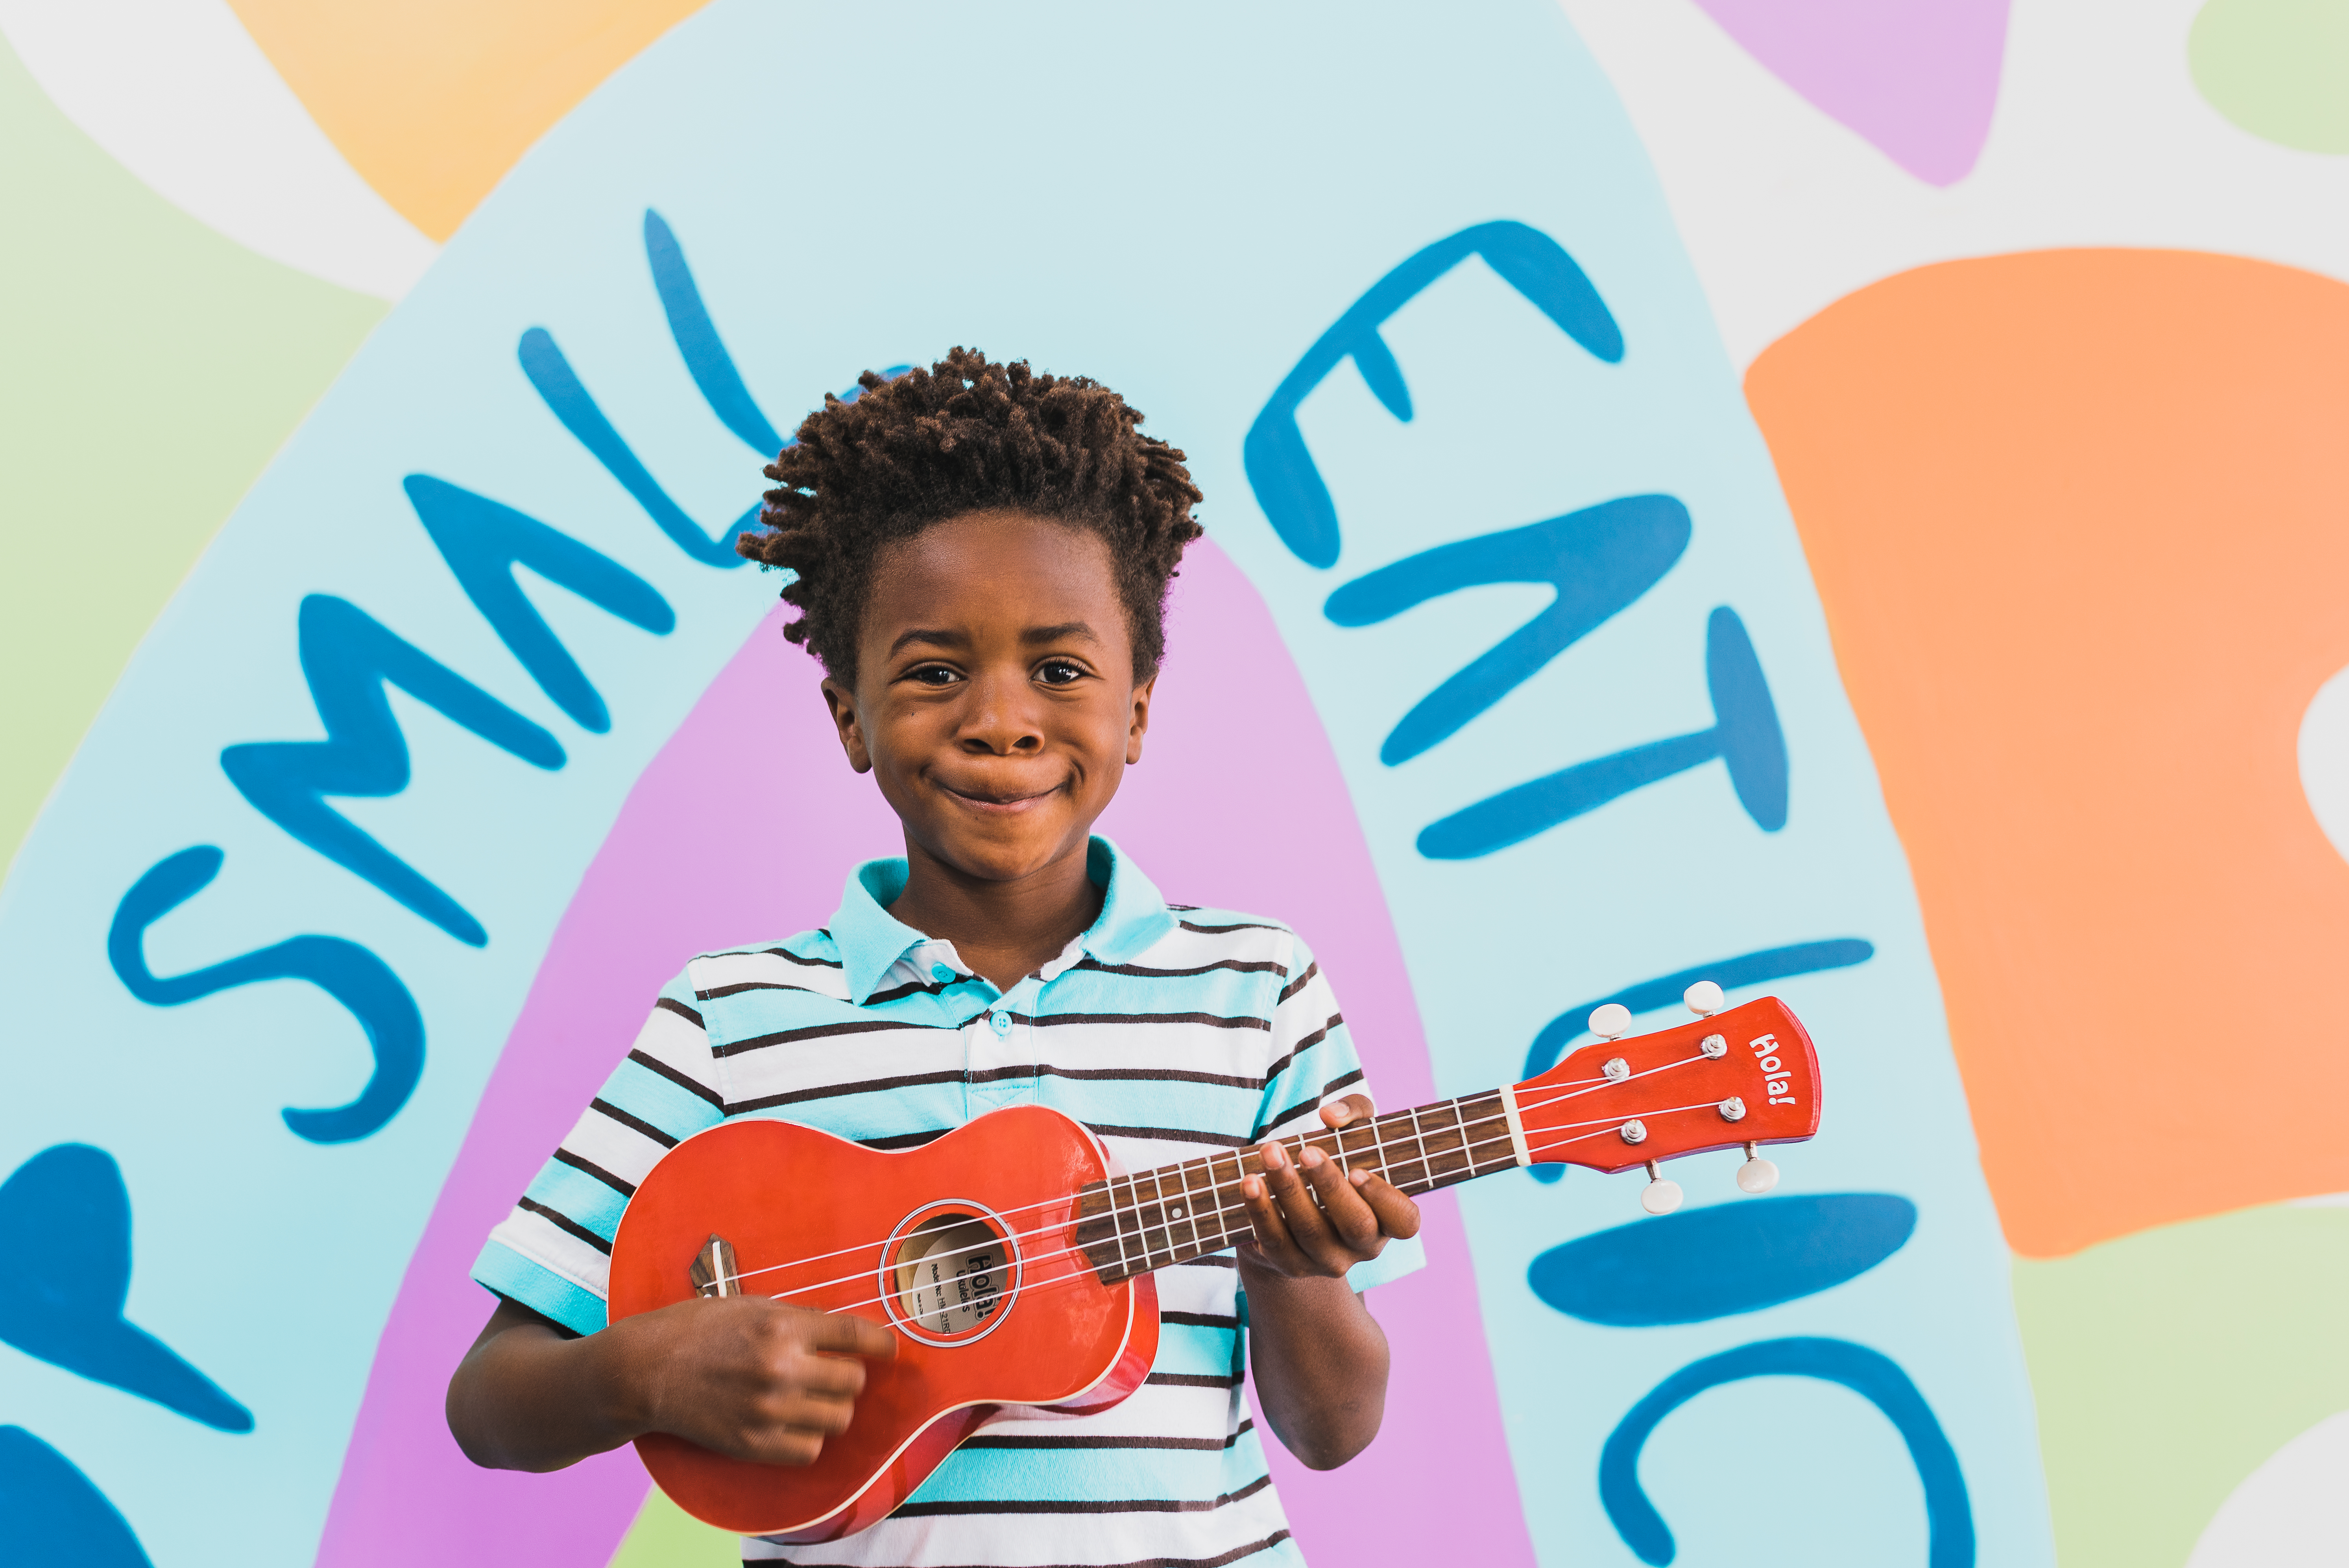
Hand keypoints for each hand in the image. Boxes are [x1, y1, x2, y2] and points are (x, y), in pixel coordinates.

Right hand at [620, 1295, 896, 1465]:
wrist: (647, 1370)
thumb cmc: (697, 1329)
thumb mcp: (751, 1306)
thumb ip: (798, 1317)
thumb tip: (841, 1327)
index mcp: (782, 1326)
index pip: (855, 1335)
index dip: (881, 1343)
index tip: (889, 1349)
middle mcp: (781, 1367)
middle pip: (854, 1382)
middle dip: (849, 1376)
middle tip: (833, 1372)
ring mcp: (768, 1409)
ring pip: (838, 1418)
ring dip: (832, 1408)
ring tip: (812, 1398)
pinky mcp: (753, 1443)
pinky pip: (809, 1450)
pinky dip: (808, 1439)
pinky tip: (792, 1423)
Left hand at [1237, 1095, 1421, 1279]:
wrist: (1291, 1215)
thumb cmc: (1332, 1164)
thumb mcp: (1352, 1133)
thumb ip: (1355, 1111)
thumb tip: (1332, 1117)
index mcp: (1386, 1219)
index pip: (1405, 1221)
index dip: (1385, 1199)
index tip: (1358, 1171)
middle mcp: (1361, 1247)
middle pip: (1355, 1225)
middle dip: (1330, 1186)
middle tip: (1307, 1151)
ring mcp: (1325, 1260)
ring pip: (1310, 1232)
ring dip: (1289, 1189)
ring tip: (1270, 1153)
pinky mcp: (1289, 1265)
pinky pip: (1274, 1241)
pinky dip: (1260, 1210)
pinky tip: (1249, 1181)